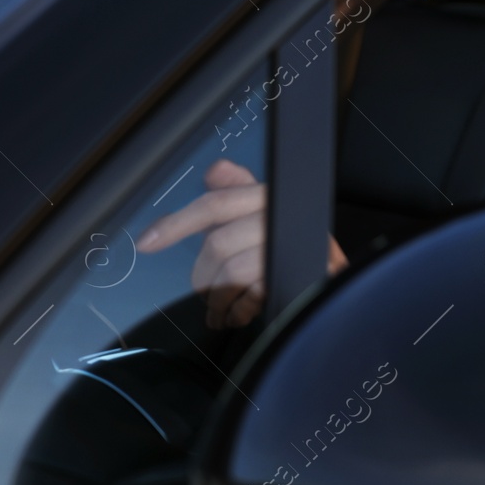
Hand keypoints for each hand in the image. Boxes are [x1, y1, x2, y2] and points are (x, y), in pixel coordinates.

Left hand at [139, 158, 346, 328]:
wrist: (336, 282)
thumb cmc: (292, 247)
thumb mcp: (264, 216)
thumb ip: (237, 192)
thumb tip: (217, 170)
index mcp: (268, 197)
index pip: (215, 204)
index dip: (178, 223)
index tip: (147, 242)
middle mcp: (281, 217)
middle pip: (219, 244)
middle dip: (206, 275)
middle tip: (208, 290)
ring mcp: (293, 246)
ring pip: (232, 273)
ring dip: (220, 299)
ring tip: (223, 308)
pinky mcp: (300, 275)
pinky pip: (252, 295)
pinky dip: (239, 311)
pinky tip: (239, 313)